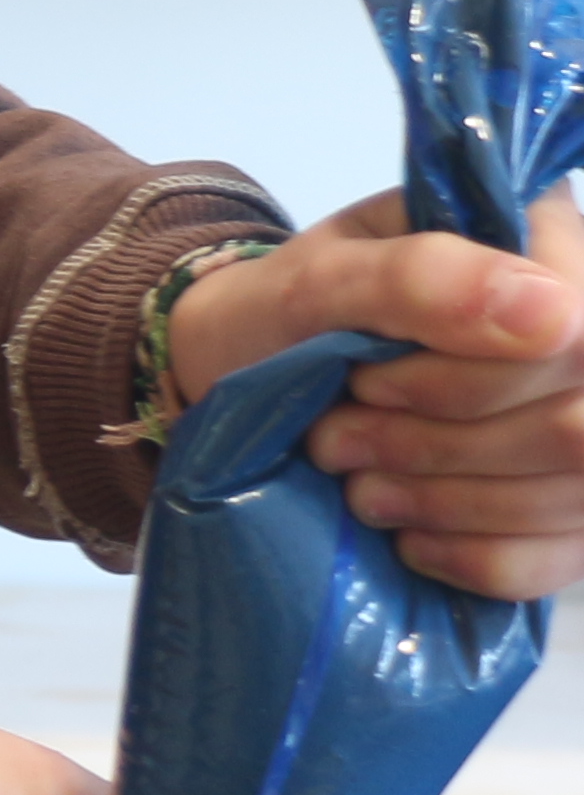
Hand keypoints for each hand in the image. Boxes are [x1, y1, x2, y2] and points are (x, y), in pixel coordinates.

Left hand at [170, 184, 583, 597]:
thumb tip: (554, 312)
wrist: (245, 383)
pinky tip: (411, 534)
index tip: (364, 384)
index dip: (465, 383)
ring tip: (357, 485)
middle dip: (439, 448)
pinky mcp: (569, 503)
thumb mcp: (319, 282)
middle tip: (338, 442)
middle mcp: (583, 324)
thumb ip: (422, 276)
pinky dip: (473, 556)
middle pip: (577, 428)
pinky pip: (561, 557)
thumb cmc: (283, 318)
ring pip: (574, 493)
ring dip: (446, 504)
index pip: (571, 334)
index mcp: (542, 237)